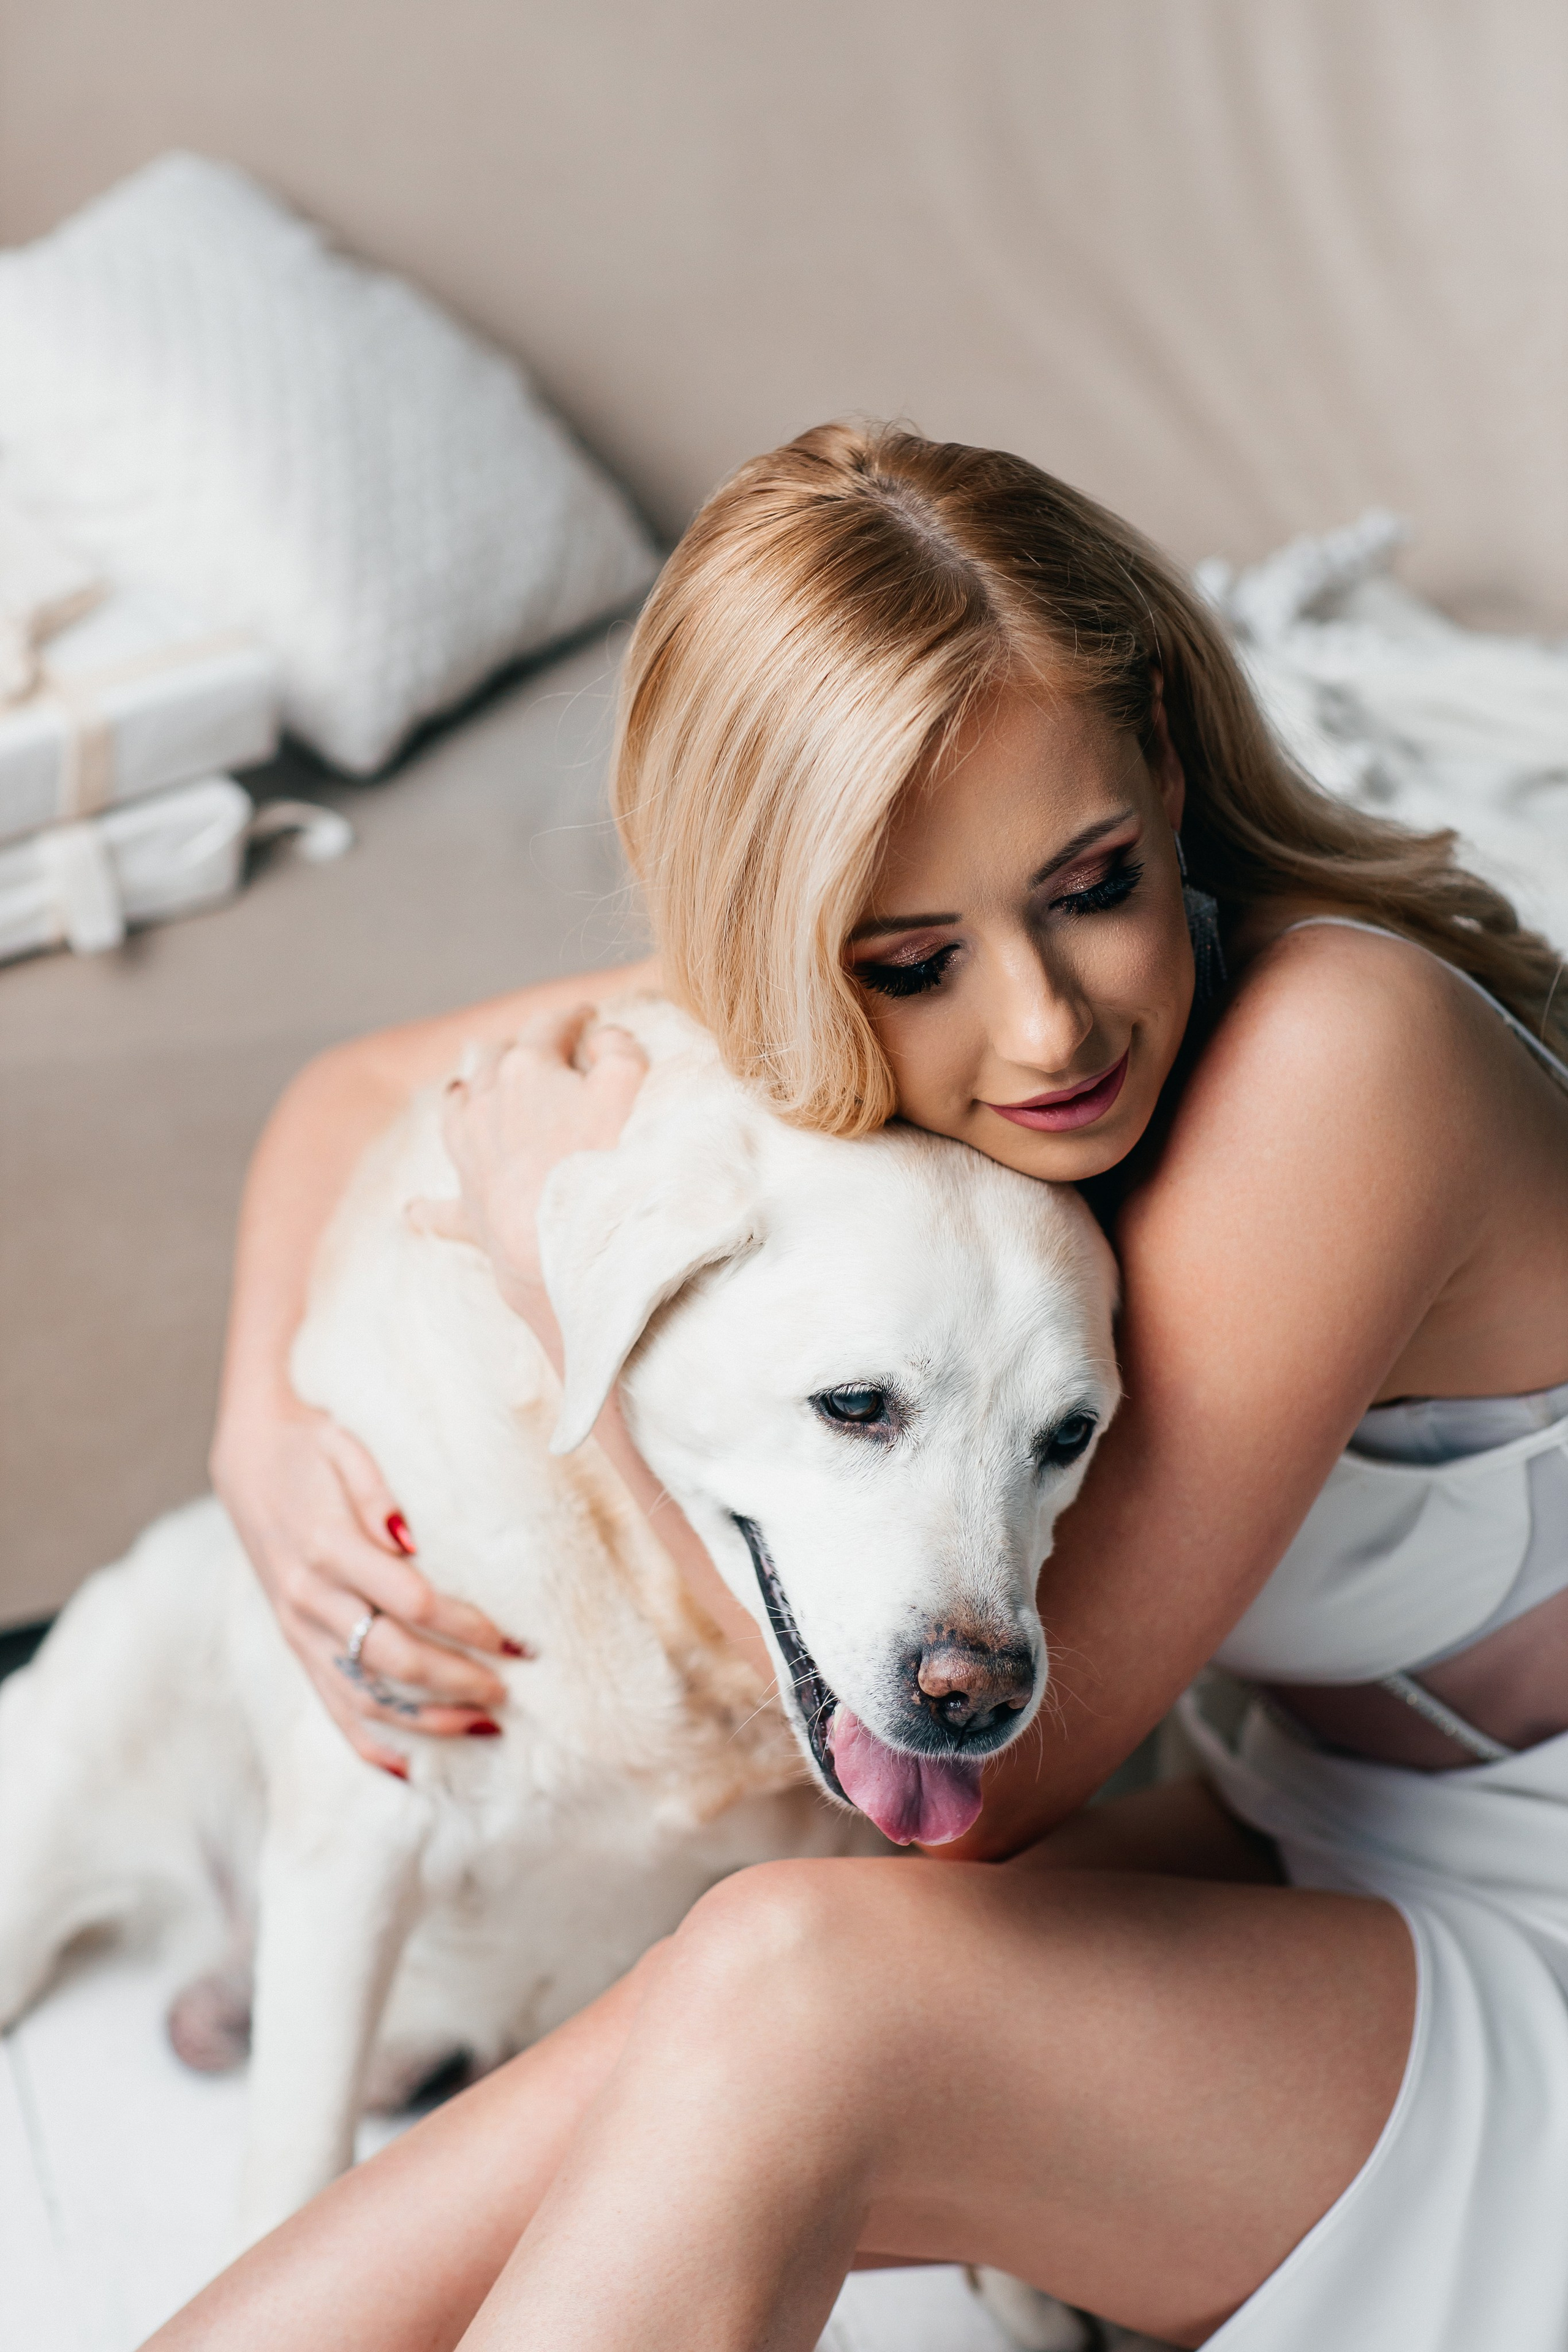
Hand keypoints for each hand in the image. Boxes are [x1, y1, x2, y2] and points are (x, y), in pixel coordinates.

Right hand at [211, 1396, 522, 1770]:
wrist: (246, 1456)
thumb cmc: (310, 1445)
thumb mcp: (346, 1446)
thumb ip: (379, 1494)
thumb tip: (412, 1540)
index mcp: (328, 1546)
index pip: (413, 1602)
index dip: (468, 1626)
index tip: (515, 1639)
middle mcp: (309, 1596)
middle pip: (394, 1657)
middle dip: (458, 1680)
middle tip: (510, 1689)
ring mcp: (297, 1626)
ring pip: (364, 1695)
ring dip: (425, 1720)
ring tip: (483, 1728)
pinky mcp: (293, 1641)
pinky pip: (330, 1704)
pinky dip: (367, 1742)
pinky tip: (407, 1768)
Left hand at [412, 1004, 647, 1331]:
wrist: (563, 1242)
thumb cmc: (602, 1162)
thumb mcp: (629, 1086)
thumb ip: (618, 1049)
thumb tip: (599, 1039)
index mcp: (526, 1068)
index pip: (550, 1026)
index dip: (573, 1017)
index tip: (588, 1016)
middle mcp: (485, 1102)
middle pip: (491, 1057)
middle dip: (513, 1048)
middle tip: (537, 1053)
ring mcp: (470, 1154)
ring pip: (455, 1109)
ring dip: (466, 1094)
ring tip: (470, 1090)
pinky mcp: (468, 1208)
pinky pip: (439, 1209)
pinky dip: (428, 1208)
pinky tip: (412, 1212)